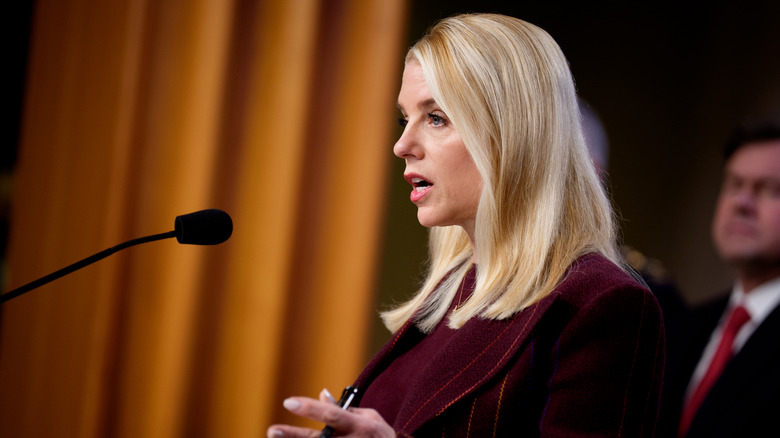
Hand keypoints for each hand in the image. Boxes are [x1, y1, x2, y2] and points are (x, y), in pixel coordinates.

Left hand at [267, 389, 394, 436]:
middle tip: (273, 430)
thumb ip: (344, 409)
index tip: (289, 402)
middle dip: (294, 436)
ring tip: (276, 436)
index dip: (310, 408)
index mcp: (358, 426)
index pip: (332, 415)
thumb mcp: (368, 417)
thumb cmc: (379, 436)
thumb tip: (322, 394)